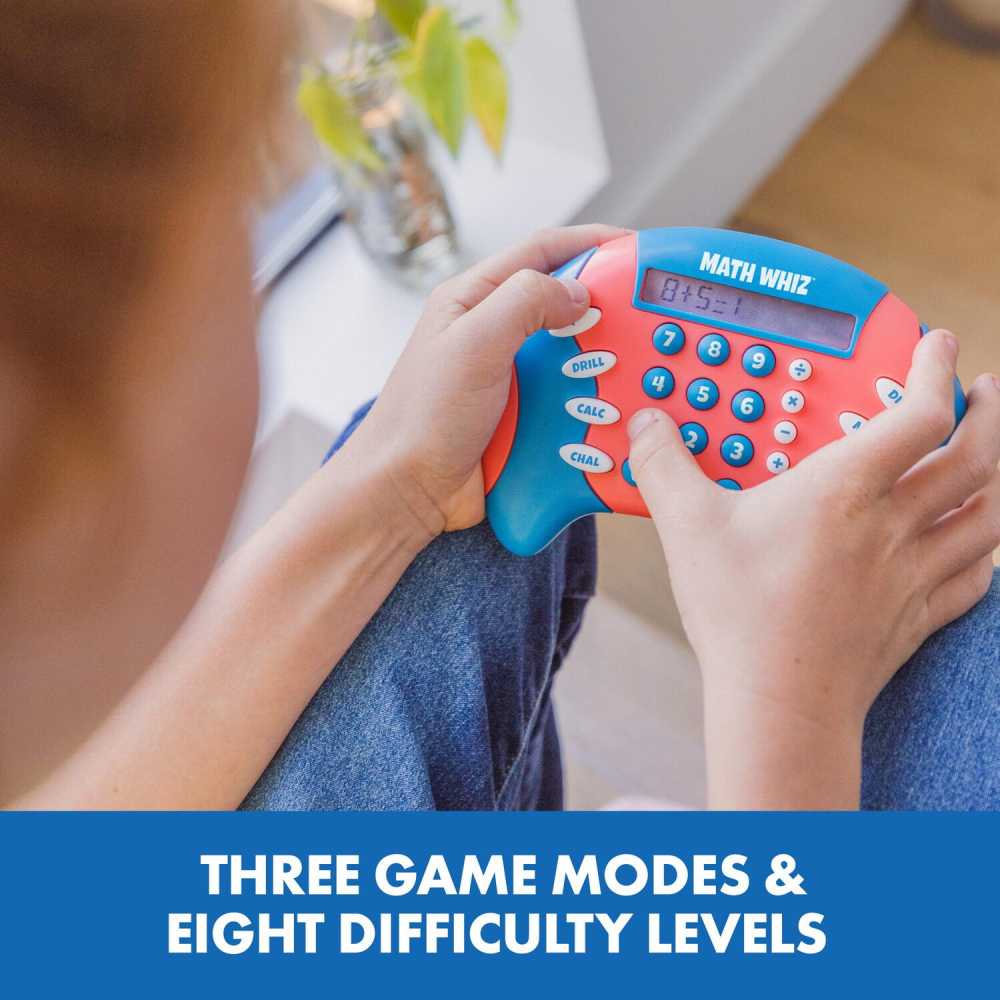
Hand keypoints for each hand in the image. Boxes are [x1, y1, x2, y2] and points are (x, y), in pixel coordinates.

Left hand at [339, 225, 630, 537]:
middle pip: (565, 301)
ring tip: (627, 366)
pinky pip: (571, 397)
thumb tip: (579, 292)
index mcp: (474, 300)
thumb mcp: (472, 345)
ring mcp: (512, 376)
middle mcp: (495, 332)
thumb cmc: (420, 420)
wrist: (408, 493)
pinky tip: (611, 407)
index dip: (592, 243)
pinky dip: (594, 401)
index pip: (542, 252)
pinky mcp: (525, 414)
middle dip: (606, 306)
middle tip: (642, 316)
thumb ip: (524, 304)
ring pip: (574, 353)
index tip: (635, 250)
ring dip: (603, 360)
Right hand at [627, 330, 999, 807]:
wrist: (778, 702)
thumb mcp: (688, 527)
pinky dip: (984, 547)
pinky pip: (975, 575)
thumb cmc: (740, 614)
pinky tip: (972, 539)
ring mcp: (911, 574)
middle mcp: (892, 527)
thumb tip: (645, 425)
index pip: (919, 414)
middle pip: (976, 457)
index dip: (935, 370)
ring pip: (989, 513)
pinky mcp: (915, 617)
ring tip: (991, 448)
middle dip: (989, 413)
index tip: (934, 344)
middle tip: (982, 389)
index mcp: (844, 492)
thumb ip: (663, 465)